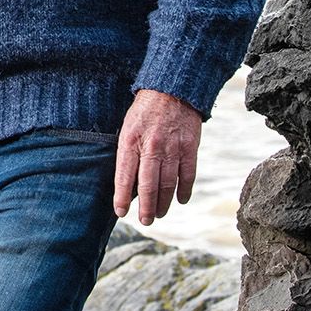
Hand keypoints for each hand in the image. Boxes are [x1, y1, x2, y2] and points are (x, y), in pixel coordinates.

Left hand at [113, 89, 201, 226]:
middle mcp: (152, 146)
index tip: (121, 212)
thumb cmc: (144, 111)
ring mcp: (172, 148)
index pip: (124, 176)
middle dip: (146, 207)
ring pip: (168, 184)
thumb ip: (128, 153)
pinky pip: (188, 175)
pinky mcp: (190, 148)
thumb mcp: (127, 128)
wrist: (172, 89)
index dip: (122, 197)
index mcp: (131, 141)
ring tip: (158, 214)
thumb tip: (127, 182)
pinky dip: (184, 190)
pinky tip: (181, 200)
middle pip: (148, 185)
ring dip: (163, 203)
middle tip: (145, 221)